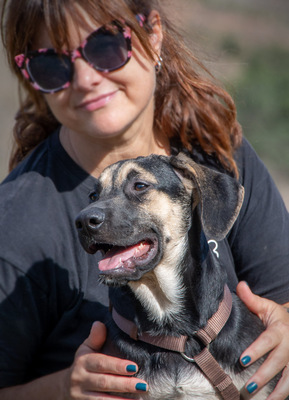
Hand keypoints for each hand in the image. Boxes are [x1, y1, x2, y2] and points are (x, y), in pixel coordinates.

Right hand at [64, 321, 147, 398]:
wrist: (64, 388)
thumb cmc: (83, 364)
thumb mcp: (86, 349)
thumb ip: (95, 338)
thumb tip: (99, 323)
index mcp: (83, 362)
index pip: (101, 363)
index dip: (117, 366)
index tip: (134, 367)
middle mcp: (80, 379)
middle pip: (104, 382)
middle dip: (124, 384)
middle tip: (143, 385)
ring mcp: (79, 396)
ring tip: (138, 399)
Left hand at [237, 281, 288, 398]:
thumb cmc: (277, 316)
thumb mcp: (266, 306)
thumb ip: (251, 299)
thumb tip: (240, 285)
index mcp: (280, 329)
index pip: (268, 340)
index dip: (257, 350)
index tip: (243, 360)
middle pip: (278, 363)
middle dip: (264, 376)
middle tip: (248, 388)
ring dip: (278, 392)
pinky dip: (285, 395)